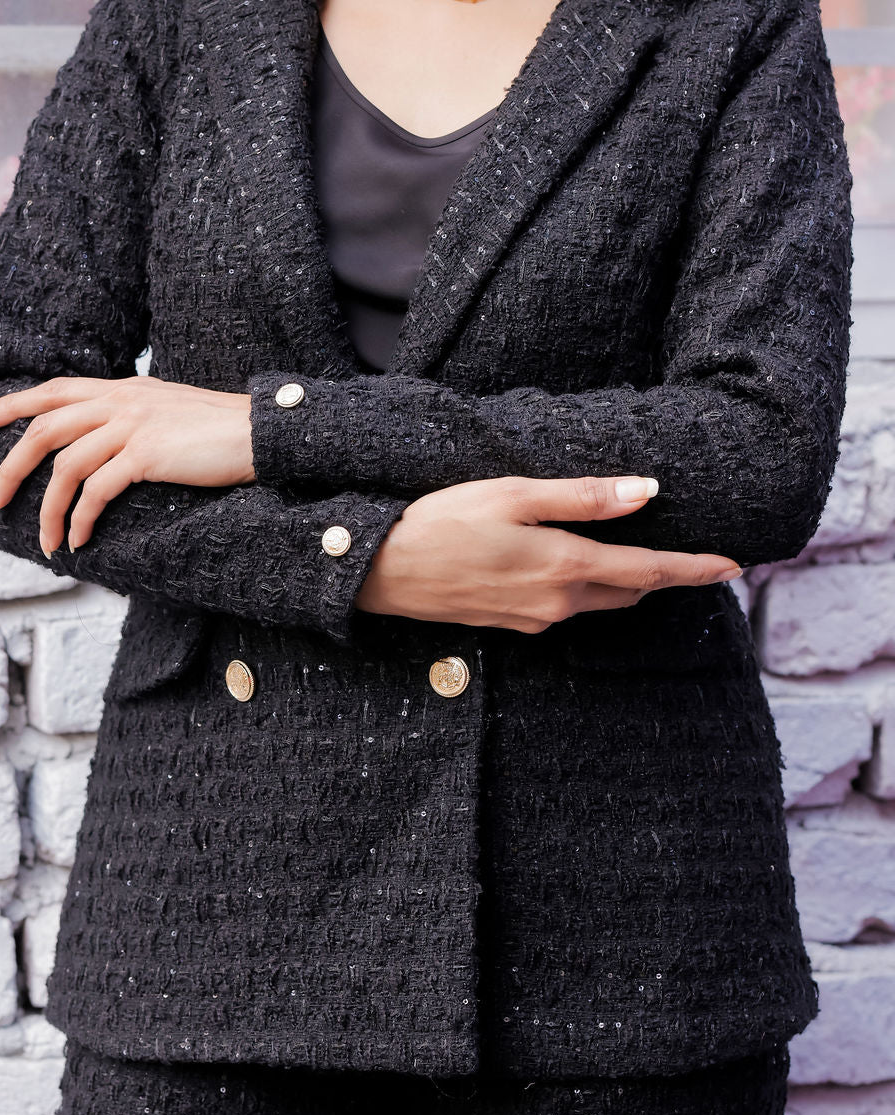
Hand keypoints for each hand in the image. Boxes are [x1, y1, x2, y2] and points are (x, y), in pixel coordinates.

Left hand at [0, 375, 255, 554]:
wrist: (259, 432)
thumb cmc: (221, 429)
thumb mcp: (168, 408)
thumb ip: (134, 414)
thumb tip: (106, 436)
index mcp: (124, 388)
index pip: (56, 389)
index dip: (16, 403)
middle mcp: (122, 401)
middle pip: (46, 429)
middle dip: (12, 468)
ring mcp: (133, 426)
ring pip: (66, 467)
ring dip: (49, 510)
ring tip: (47, 541)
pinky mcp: (147, 454)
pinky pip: (96, 490)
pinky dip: (81, 519)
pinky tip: (81, 538)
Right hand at [355, 474, 741, 631]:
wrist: (379, 571)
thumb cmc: (442, 521)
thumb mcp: (515, 494)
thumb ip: (584, 496)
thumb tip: (647, 490)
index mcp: (566, 568)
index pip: (651, 573)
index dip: (696, 570)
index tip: (735, 566)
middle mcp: (558, 603)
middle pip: (630, 592)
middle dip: (664, 576)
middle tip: (693, 557)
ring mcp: (535, 619)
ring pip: (598, 601)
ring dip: (624, 583)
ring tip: (639, 555)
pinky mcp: (512, 624)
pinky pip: (566, 607)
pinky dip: (586, 588)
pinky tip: (573, 565)